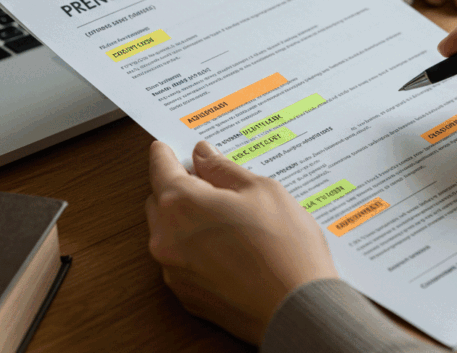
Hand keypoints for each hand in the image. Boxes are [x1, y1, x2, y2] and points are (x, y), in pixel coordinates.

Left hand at [145, 140, 337, 343]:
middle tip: (216, 185)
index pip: (159, 166)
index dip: (167, 153)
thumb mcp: (262, 190)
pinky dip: (199, 250)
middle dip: (182, 188)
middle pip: (161, 200)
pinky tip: (233, 249)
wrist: (297, 310)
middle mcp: (167, 238)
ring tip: (233, 221)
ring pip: (171, 232)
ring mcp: (173, 271)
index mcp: (181, 203)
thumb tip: (204, 155)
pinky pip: (183, 261)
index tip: (171, 147)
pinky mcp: (186, 295)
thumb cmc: (285, 249)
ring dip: (190, 221)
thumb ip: (224, 169)